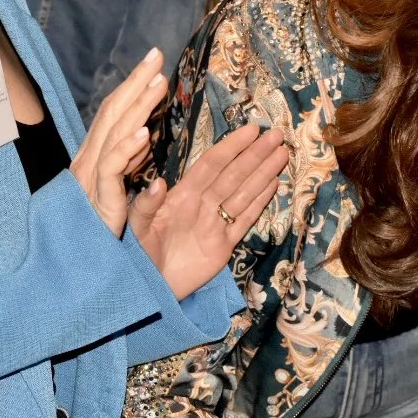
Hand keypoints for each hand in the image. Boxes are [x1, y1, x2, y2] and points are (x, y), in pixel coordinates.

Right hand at [71, 48, 167, 237]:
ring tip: (157, 82)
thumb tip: (143, 134)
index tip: (153, 62)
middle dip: (135, 82)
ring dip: (136, 106)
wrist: (72, 265)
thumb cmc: (94, 228)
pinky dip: (126, 149)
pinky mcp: (98, 200)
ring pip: (113, 134)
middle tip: (156, 55)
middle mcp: (89, 161)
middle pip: (113, 113)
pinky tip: (144, 133)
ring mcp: (91, 178)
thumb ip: (126, 161)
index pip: (115, 113)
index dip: (133, 86)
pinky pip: (111, 170)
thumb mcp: (114, 187)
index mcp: (95, 157)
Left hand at [129, 123, 287, 298]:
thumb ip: (146, 205)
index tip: (250, 130)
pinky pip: (245, 219)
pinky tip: (273, 183)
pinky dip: (260, 201)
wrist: (148, 287)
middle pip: (234, 175)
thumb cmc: (138, 254)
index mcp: (182, 196)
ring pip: (244, 193)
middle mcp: (203, 205)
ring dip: (263, 173)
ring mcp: (216, 223)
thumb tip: (159, 182)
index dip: (231, 147)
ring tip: (281, 153)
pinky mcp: (225, 245)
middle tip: (276, 134)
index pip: (212, 165)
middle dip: (255, 154)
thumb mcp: (136, 227)